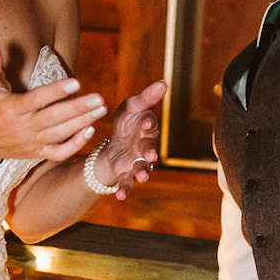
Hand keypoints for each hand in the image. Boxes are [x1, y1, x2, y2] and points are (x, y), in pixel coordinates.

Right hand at [0, 43, 106, 162]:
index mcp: (11, 109)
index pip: (37, 100)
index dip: (57, 92)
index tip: (76, 82)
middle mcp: (22, 127)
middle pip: (54, 119)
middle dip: (78, 109)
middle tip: (98, 98)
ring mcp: (30, 142)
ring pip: (60, 135)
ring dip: (82, 123)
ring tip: (100, 110)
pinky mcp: (35, 153)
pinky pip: (58, 153)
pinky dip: (75, 145)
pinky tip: (90, 131)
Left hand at [96, 80, 167, 199]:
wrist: (116, 143)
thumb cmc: (128, 121)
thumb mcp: (132, 106)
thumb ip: (146, 97)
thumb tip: (164, 82)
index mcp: (147, 128)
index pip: (150, 126)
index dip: (149, 125)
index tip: (146, 124)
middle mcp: (145, 146)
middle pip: (149, 149)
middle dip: (150, 152)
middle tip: (151, 156)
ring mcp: (137, 161)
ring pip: (142, 168)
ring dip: (143, 173)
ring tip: (143, 177)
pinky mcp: (126, 173)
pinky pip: (127, 183)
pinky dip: (125, 190)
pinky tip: (120, 197)